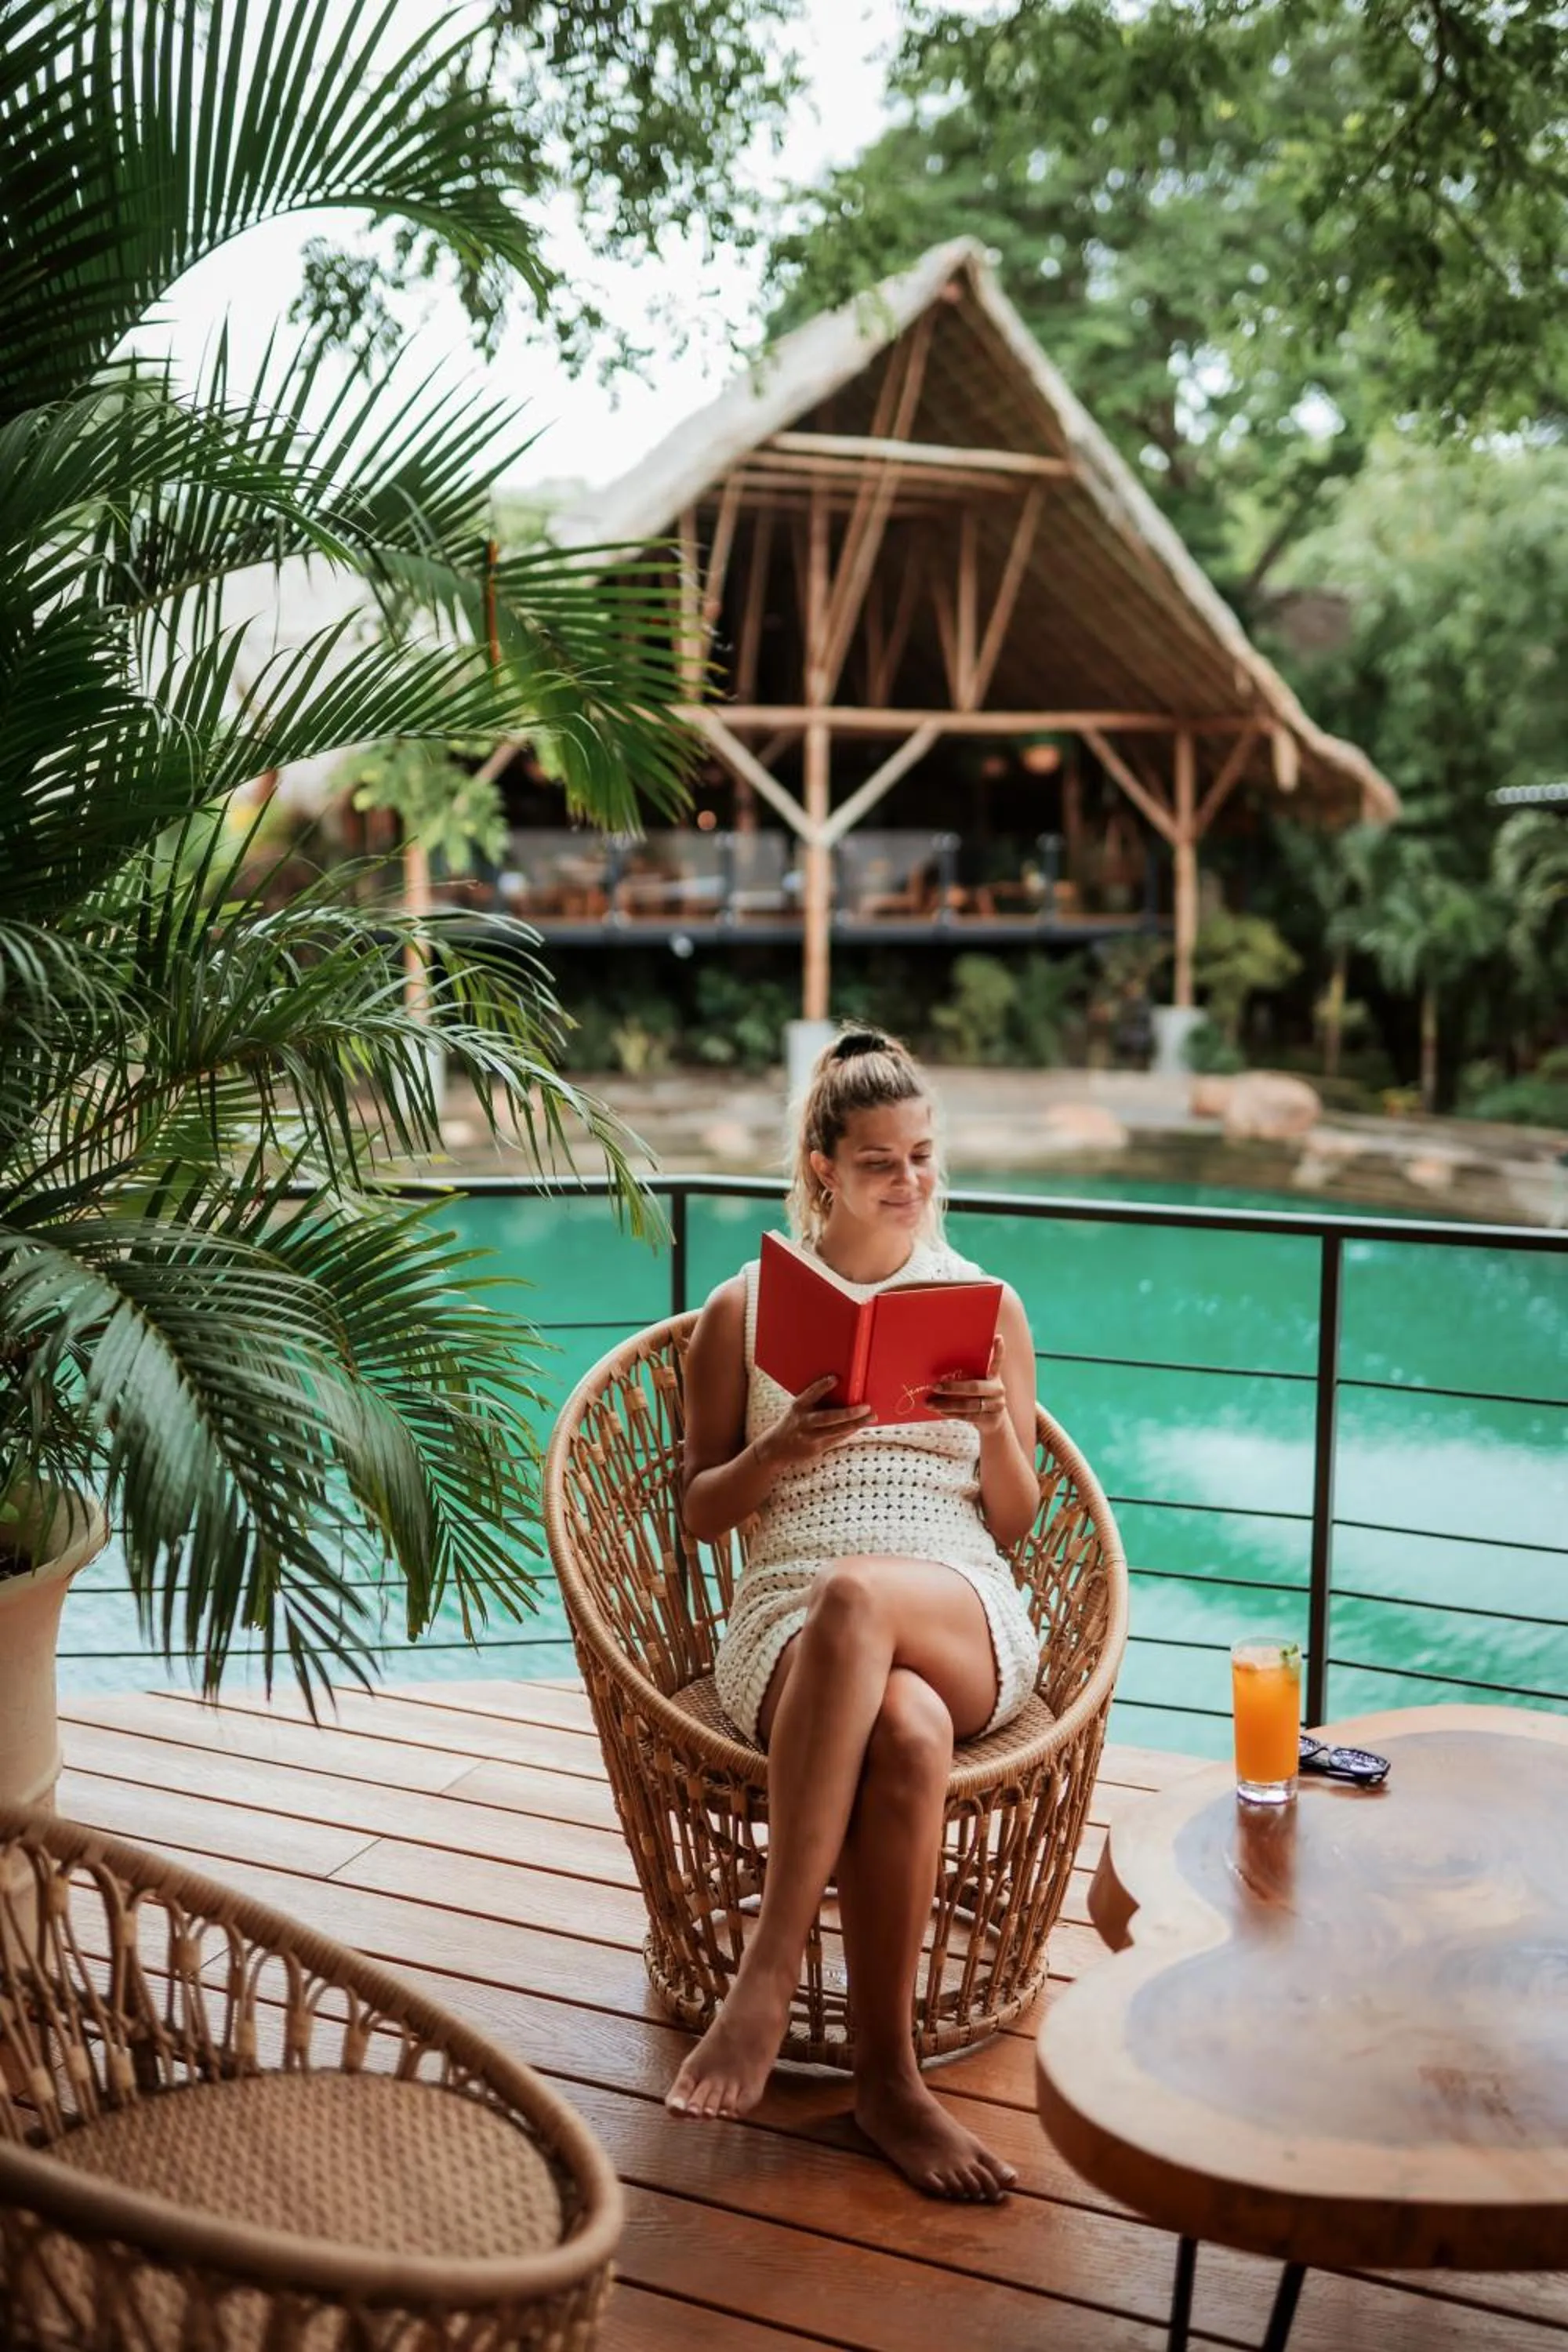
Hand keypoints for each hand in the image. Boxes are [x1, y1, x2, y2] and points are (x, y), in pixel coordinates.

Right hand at [758, 1375, 872, 1469]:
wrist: (775, 1448)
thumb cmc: (793, 1422)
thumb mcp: (798, 1409)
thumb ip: (815, 1402)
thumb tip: (842, 1390)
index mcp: (798, 1407)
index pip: (810, 1394)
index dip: (822, 1386)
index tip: (836, 1378)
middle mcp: (804, 1422)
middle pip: (829, 1417)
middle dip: (849, 1413)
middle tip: (866, 1406)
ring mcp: (810, 1437)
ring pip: (837, 1431)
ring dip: (856, 1424)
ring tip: (871, 1417)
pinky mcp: (816, 1449)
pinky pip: (837, 1439)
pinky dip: (850, 1432)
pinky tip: (861, 1426)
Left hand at [929, 1336, 1010, 1438]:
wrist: (993, 1421)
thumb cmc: (978, 1396)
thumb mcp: (976, 1383)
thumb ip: (966, 1375)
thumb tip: (938, 1369)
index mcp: (994, 1375)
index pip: (997, 1361)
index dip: (998, 1350)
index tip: (997, 1337)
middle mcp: (998, 1388)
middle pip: (974, 1387)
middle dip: (952, 1387)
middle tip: (934, 1386)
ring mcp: (997, 1405)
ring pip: (968, 1404)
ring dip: (946, 1404)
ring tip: (929, 1403)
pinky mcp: (992, 1419)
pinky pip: (968, 1416)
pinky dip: (951, 1413)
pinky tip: (939, 1411)